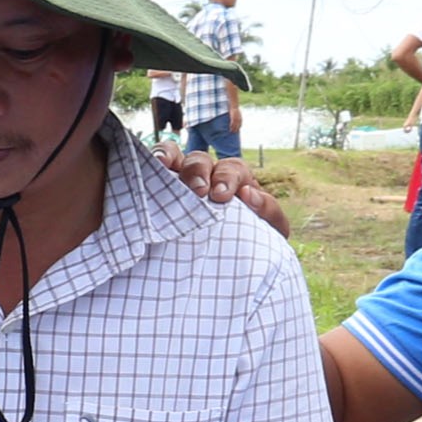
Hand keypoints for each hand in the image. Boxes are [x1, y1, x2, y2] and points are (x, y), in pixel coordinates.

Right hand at [162, 148, 290, 235]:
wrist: (229, 264)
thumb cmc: (250, 242)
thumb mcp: (270, 230)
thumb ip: (268, 211)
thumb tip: (248, 194)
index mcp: (236, 181)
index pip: (232, 169)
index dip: (226, 178)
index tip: (221, 196)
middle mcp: (209, 175)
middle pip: (202, 161)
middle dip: (199, 173)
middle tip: (199, 192)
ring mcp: (185, 179)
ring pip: (179, 158)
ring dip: (172, 159)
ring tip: (163, 165)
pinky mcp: (164, 187)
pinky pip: (158, 164)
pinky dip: (155, 157)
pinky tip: (152, 162)